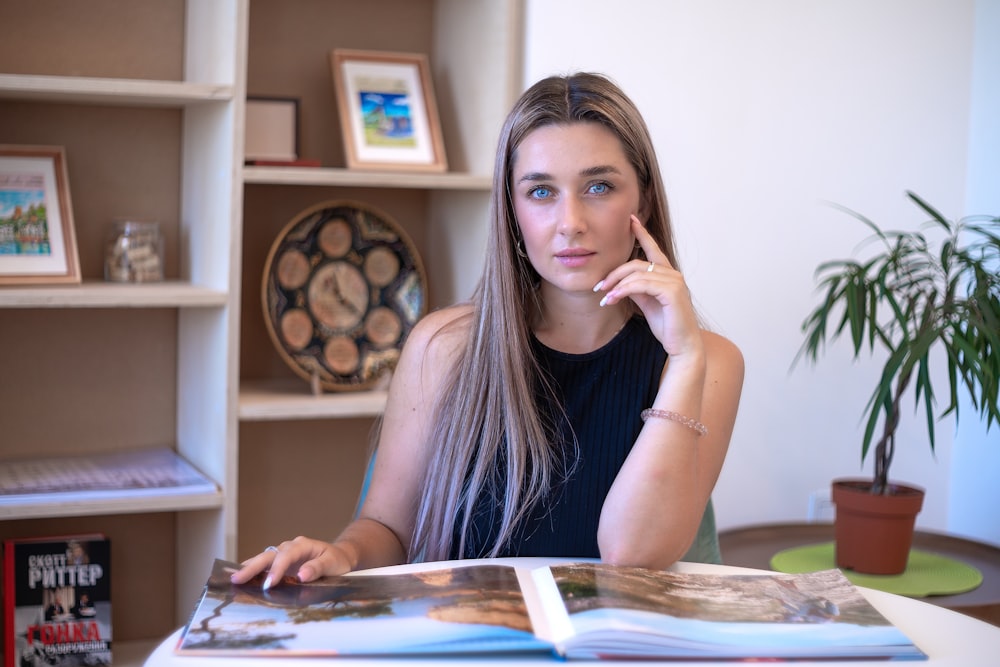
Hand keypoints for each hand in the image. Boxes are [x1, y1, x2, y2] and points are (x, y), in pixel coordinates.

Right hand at [230, 537, 353, 588]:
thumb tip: (302, 574)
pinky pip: (265, 566)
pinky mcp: (281, 564)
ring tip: (233, 579)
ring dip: (248, 569)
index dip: (276, 570)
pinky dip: (253, 572)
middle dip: (252, 567)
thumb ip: (318, 567)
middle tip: (236, 579)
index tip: (269, 585)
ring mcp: (283, 555)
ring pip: (263, 559)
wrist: (339, 557)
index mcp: (302, 545)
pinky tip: (242, 580)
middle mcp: (289, 547)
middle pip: (268, 556)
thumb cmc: (337, 560)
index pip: (285, 556)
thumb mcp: (333, 563)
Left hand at [595, 215, 701, 360]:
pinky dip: (624, 290)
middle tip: (598, 287)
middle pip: (636, 263)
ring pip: (637, 273)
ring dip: (616, 284)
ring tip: (604, 297)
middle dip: (614, 273)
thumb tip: (620, 281)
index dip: (642, 233)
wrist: (682, 346)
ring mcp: (674, 282)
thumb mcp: (646, 303)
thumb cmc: (667, 326)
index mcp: (667, 274)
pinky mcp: (672, 292)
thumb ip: (637, 288)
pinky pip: (641, 284)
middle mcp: (673, 274)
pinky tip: (613, 298)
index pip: (653, 248)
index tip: (631, 219)